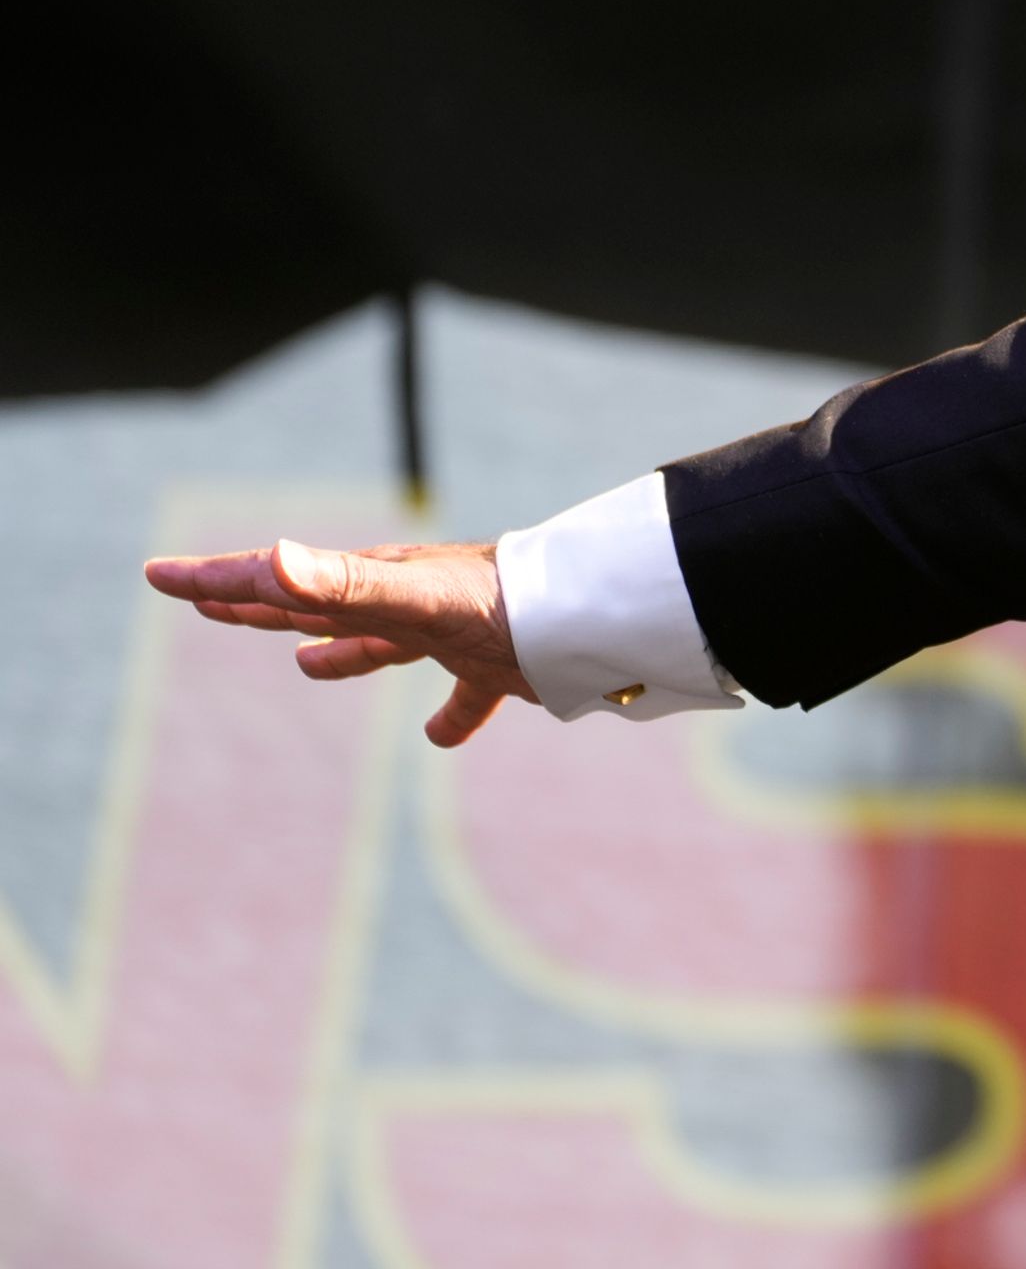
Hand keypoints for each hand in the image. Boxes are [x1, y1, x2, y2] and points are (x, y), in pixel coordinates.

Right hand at [143, 538, 536, 746]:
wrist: (593, 618)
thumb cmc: (504, 602)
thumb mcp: (413, 597)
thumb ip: (342, 585)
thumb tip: (268, 560)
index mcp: (374, 582)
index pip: (279, 579)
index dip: (216, 579)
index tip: (159, 575)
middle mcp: (406, 601)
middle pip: (316, 604)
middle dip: (259, 604)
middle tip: (206, 603)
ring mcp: (450, 632)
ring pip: (379, 643)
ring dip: (338, 652)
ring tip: (304, 664)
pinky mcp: (495, 668)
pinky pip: (464, 697)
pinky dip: (451, 716)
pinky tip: (441, 739)